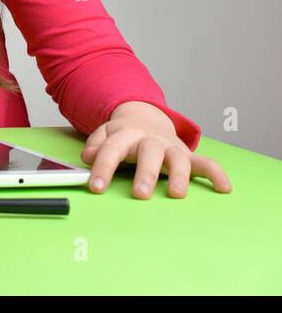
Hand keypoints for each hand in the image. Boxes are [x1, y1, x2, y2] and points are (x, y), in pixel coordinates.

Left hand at [81, 100, 231, 198]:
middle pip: (149, 153)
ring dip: (179, 176)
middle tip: (140, 194)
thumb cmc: (123, 135)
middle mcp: (150, 140)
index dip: (103, 168)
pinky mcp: (188, 155)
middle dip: (145, 174)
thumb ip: (96, 144)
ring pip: (177, 159)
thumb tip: (87, 156)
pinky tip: (224, 188)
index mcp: (126, 134)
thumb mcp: (105, 134)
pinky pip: (206, 163)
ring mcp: (171, 147)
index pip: (112, 149)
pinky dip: (216, 174)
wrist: (146, 118)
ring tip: (176, 194)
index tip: (96, 187)